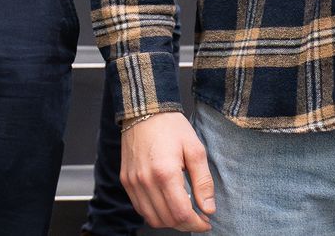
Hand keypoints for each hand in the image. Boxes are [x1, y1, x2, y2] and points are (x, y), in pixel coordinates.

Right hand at [120, 110, 215, 231]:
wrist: (144, 110)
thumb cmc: (171, 127)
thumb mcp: (195, 150)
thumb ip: (203, 182)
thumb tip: (208, 209)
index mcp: (165, 173)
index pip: (181, 213)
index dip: (197, 223)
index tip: (207, 222)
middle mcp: (145, 181)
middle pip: (167, 219)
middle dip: (186, 224)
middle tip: (198, 218)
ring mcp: (133, 182)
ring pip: (152, 218)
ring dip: (170, 222)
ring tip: (183, 212)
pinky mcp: (126, 180)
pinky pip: (140, 208)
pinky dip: (155, 213)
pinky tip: (167, 205)